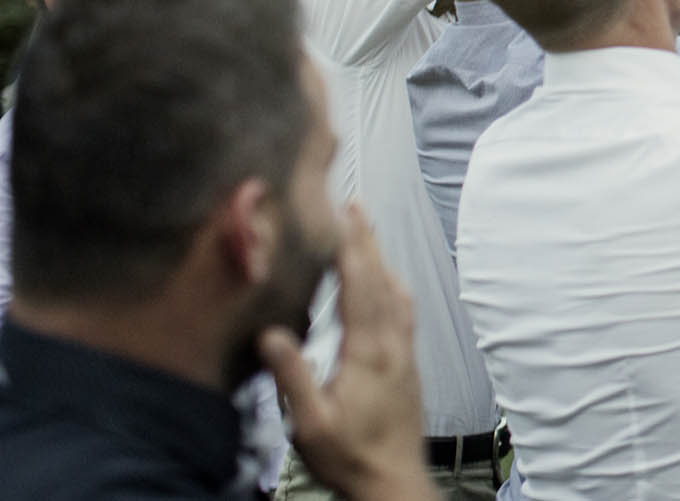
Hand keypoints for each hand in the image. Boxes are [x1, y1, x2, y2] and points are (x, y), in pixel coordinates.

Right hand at [260, 207, 430, 498]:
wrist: (394, 482)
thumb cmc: (350, 457)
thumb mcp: (310, 424)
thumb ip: (292, 377)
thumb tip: (271, 334)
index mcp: (367, 352)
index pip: (359, 286)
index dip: (350, 247)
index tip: (341, 214)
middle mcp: (392, 345)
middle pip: (381, 279)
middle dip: (367, 240)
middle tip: (354, 206)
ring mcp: (404, 353)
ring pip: (396, 292)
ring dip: (381, 259)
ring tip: (368, 234)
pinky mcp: (408, 364)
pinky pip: (405, 311)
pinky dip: (395, 286)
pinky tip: (390, 284)